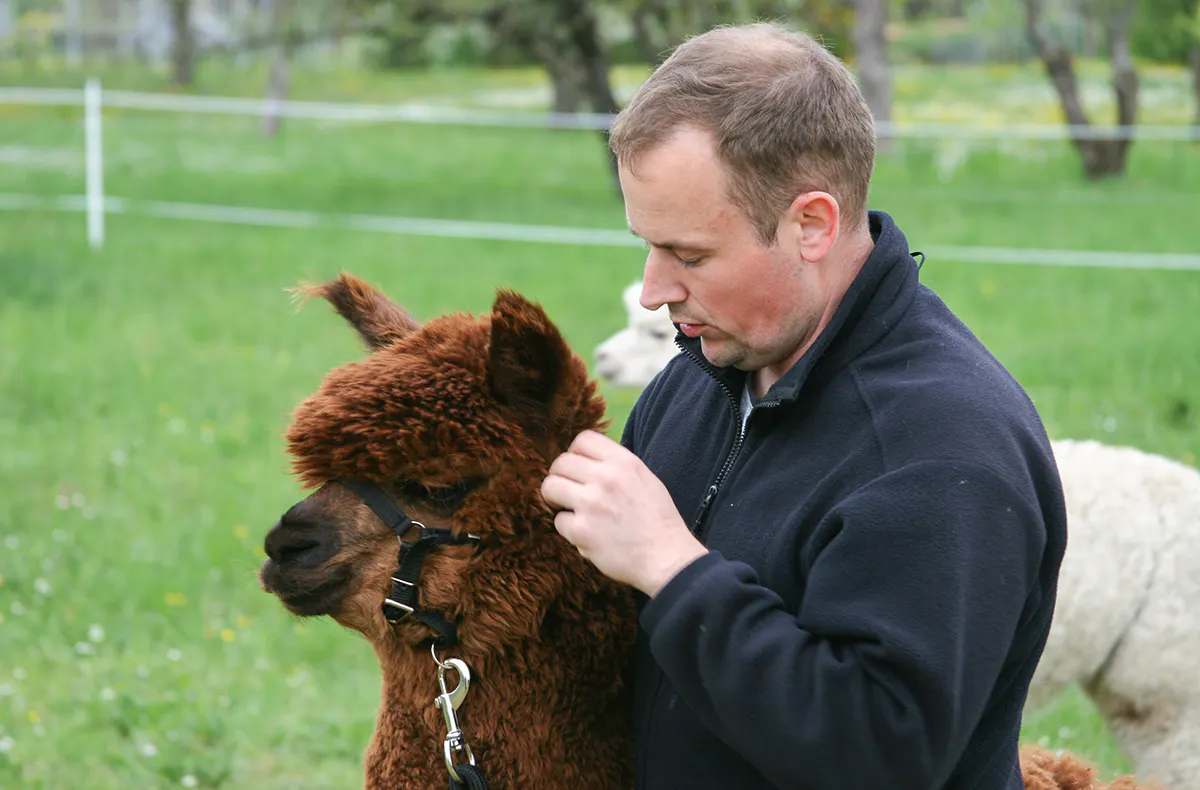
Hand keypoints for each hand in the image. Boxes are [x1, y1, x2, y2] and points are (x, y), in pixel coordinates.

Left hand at [540, 430, 707, 595]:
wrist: (666, 558)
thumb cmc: (658, 520)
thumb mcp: (645, 479)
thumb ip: (617, 466)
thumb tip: (586, 460)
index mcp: (624, 462)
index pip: (583, 439)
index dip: (576, 453)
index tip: (579, 468)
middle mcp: (606, 478)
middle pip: (561, 462)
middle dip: (561, 476)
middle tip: (570, 491)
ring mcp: (591, 504)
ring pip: (550, 487)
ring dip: (557, 498)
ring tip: (571, 508)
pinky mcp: (581, 531)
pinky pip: (559, 521)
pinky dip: (569, 528)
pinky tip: (586, 533)